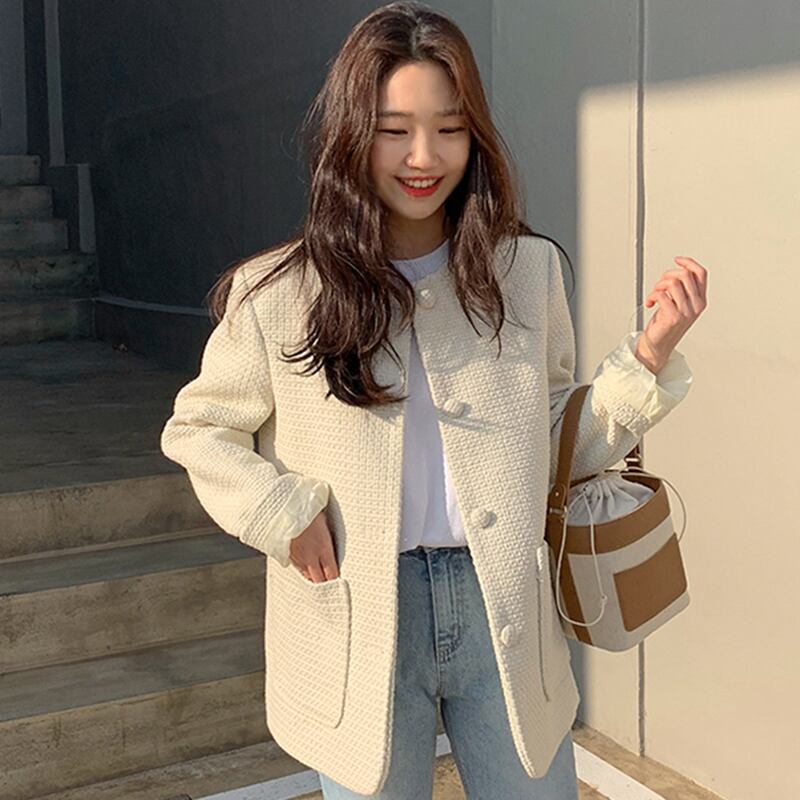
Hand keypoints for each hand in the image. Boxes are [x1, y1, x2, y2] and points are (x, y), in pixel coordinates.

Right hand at [288, 509, 339, 582]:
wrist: (282, 508)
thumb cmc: (305, 508)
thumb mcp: (324, 520)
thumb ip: (328, 534)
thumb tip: (333, 539)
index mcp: (323, 547)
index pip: (332, 573)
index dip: (336, 581)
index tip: (340, 583)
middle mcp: (310, 556)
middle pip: (319, 580)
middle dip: (326, 585)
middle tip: (331, 587)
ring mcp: (297, 557)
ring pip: (307, 576)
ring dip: (314, 579)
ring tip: (320, 580)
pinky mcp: (287, 555)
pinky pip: (297, 568)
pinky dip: (304, 571)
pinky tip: (307, 569)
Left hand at [637, 256, 707, 371]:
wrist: (657, 345)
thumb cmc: (665, 324)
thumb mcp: (678, 303)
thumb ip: (682, 289)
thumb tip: (677, 270)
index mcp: (700, 300)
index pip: (701, 274)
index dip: (688, 263)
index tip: (676, 260)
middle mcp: (696, 306)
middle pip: (684, 275)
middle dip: (667, 275)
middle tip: (659, 285)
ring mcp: (686, 312)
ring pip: (672, 283)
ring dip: (658, 286)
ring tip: (654, 295)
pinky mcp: (673, 317)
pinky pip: (661, 295)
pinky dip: (651, 296)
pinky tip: (650, 303)